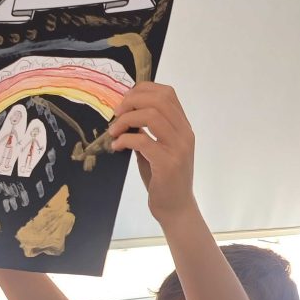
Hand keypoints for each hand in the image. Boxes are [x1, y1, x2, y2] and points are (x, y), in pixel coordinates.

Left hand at [109, 83, 195, 221]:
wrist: (176, 209)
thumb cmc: (164, 180)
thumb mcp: (156, 149)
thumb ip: (146, 131)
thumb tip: (125, 115)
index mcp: (183, 128)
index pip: (168, 94)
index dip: (143, 90)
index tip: (125, 101)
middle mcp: (185, 134)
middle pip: (159, 100)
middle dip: (132, 101)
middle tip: (116, 114)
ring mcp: (179, 148)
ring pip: (151, 116)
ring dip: (126, 120)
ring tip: (114, 131)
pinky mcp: (168, 164)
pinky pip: (143, 141)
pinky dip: (125, 140)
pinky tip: (117, 146)